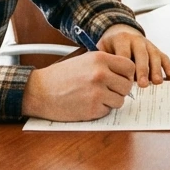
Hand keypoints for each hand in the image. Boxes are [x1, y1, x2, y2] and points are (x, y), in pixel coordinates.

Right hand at [21, 51, 135, 120]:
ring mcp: (97, 92)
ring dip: (110, 101)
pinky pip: (108, 111)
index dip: (126, 74)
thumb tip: (126, 73)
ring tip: (95, 96)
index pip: (129, 67)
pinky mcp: (92, 109)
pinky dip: (100, 109)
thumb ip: (105, 64)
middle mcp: (100, 74)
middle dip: (119, 90)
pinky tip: (87, 103)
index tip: (120, 78)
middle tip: (107, 90)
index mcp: (99, 58)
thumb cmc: (61, 76)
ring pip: (120, 100)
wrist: (40, 91)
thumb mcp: (84, 60)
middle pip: (127, 85)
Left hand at [99, 23, 169, 86]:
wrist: (121, 30)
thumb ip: (105, 60)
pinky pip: (164, 57)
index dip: (125, 67)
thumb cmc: (111, 44)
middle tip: (143, 84)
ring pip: (154, 56)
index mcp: (122, 39)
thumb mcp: (103, 48)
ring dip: (156, 69)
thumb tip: (104, 78)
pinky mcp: (157, 50)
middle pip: (141, 54)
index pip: (124, 53)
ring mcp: (148, 45)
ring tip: (157, 82)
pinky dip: (168, 68)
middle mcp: (136, 40)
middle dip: (143, 70)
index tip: (125, 81)